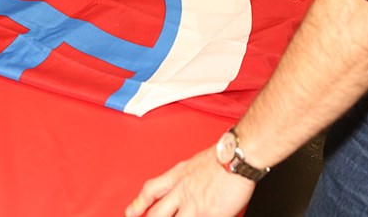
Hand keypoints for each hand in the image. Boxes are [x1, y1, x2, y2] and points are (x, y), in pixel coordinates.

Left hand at [125, 147, 254, 216]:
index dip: (138, 203)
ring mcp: (194, 206)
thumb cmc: (221, 157)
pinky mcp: (210, 215)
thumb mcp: (193, 163)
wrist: (237, 156)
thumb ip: (185, 178)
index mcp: (177, 177)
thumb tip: (182, 187)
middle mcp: (182, 192)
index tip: (130, 212)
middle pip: (157, 214)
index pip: (150, 190)